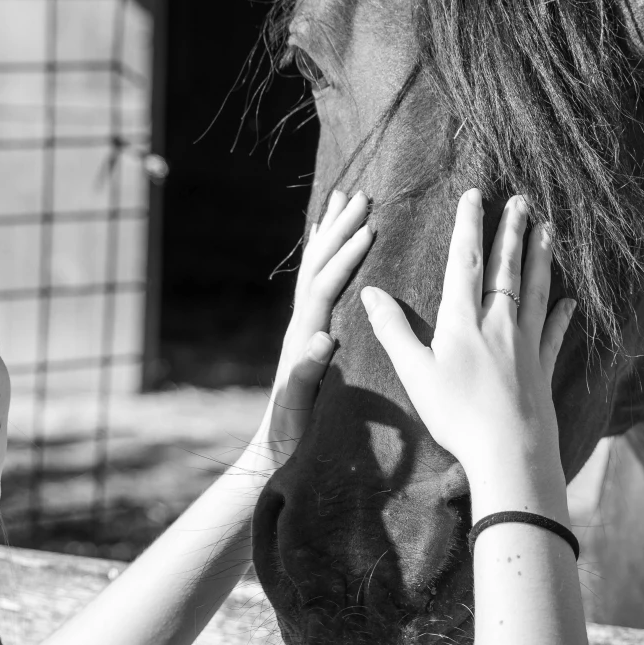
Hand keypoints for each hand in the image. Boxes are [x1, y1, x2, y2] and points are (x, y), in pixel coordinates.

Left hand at [240, 190, 371, 475]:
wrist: (274, 449)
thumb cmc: (294, 433)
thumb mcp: (302, 406)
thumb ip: (308, 372)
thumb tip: (322, 339)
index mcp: (304, 337)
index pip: (326, 286)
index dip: (346, 258)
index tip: (369, 228)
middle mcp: (300, 324)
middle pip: (318, 265)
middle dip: (339, 229)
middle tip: (360, 195)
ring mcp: (302, 325)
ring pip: (315, 266)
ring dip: (330, 231)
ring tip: (344, 197)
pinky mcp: (308, 331)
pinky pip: (316, 281)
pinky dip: (324, 253)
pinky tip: (328, 238)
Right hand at [359, 190, 575, 496]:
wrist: (510, 452)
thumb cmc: (457, 415)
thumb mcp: (414, 372)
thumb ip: (393, 330)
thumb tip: (369, 292)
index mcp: (464, 321)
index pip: (467, 262)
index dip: (469, 225)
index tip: (475, 194)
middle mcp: (499, 324)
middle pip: (507, 268)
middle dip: (513, 231)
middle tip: (523, 200)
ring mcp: (525, 345)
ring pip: (534, 291)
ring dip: (541, 258)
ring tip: (548, 231)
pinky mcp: (542, 369)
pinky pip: (552, 334)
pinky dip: (560, 316)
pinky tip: (567, 303)